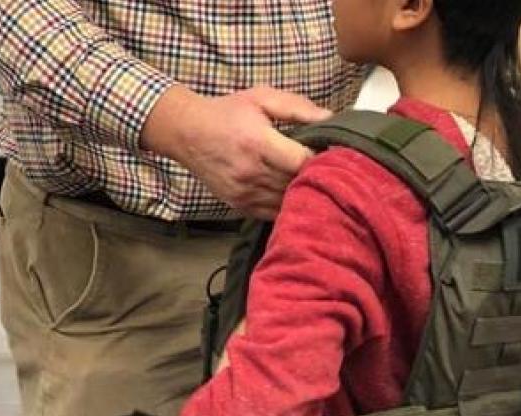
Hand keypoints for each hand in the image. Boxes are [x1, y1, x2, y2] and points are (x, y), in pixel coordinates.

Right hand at [143, 85, 332, 219]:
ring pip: (288, 202)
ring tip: (315, 181)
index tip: (333, 153)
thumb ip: (298, 108)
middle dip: (317, 177)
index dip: (323, 160)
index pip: (303, 162)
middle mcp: (250, 172)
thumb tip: (332, 118)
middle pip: (298, 185)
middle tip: (332, 168)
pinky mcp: (240, 206)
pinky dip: (287, 205)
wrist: (187, 133)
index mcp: (258, 143)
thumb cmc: (227, 112)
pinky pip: (273, 213)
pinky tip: (294, 193)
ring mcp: (244, 193)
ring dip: (304, 194)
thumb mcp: (262, 98)